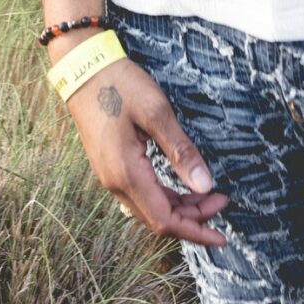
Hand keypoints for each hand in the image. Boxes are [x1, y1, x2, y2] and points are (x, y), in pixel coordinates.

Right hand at [64, 54, 229, 247]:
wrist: (81, 66)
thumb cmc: (118, 84)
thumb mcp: (156, 112)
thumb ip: (181, 151)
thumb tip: (205, 186)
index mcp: (126, 173)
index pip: (165, 220)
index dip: (195, 231)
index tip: (221, 236)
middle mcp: (114, 182)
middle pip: (157, 218)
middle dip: (192, 218)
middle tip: (221, 202)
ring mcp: (108, 175)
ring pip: (148, 207)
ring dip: (179, 207)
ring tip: (206, 194)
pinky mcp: (109, 165)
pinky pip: (139, 193)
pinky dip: (164, 196)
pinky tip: (180, 187)